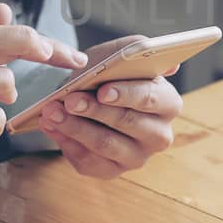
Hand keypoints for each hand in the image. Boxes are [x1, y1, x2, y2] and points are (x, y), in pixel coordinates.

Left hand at [38, 35, 182, 178]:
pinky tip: (52, 127)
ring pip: (104, 144)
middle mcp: (159, 135)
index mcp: (168, 103)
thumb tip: (171, 66)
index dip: (127, 94)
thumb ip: (139, 51)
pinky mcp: (113, 171)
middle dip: (94, 110)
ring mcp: (137, 157)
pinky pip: (89, 162)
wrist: (91, 96)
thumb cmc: (110, 75)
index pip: (151, 99)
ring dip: (74, 126)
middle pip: (127, 123)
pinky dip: (66, 143)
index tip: (102, 90)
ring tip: (51, 112)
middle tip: (69, 99)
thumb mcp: (120, 54)